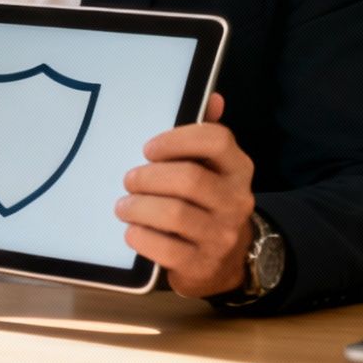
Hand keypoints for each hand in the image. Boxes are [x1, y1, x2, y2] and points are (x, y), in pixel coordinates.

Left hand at [114, 93, 256, 298]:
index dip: (176, 140)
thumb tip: (212, 97)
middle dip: (148, 177)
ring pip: (174, 214)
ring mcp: (222, 235)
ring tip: (124, 206)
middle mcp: (237, 200)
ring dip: (138, 207)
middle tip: (129, 180)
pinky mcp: (203, 265)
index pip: (216, 140)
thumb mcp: (210, 168)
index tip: (148, 149)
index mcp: (238, 168)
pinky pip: (166, 249)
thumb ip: (206, 134)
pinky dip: (141, 237)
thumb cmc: (206, 201)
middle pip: (188, 179)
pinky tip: (133, 231)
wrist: (226, 260)